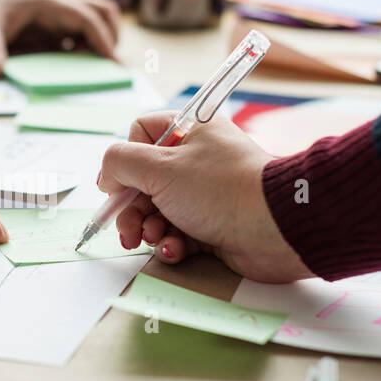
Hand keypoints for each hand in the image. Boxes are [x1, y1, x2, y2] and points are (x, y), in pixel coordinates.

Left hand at [0, 0, 120, 76]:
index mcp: (48, 2)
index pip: (86, 17)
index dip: (102, 39)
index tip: (112, 62)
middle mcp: (59, 3)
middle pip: (102, 12)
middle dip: (110, 36)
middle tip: (108, 65)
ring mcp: (58, 12)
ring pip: (96, 18)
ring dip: (102, 39)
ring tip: (95, 66)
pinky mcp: (54, 22)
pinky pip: (82, 31)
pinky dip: (88, 46)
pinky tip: (77, 65)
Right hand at [97, 112, 312, 282]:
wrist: (274, 228)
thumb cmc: (220, 189)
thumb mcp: (159, 168)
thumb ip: (120, 163)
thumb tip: (106, 175)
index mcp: (190, 131)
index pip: (140, 134)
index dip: (124, 161)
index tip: (119, 186)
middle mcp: (196, 160)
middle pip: (143, 181)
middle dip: (131, 208)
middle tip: (128, 230)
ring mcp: (204, 194)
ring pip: (157, 211)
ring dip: (148, 229)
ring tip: (154, 239)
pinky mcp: (211, 225)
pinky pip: (178, 233)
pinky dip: (171, 243)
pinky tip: (175, 249)